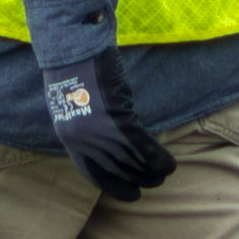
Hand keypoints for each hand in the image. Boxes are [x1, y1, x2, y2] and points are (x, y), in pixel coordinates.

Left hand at [46, 50, 176, 204]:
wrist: (73, 46)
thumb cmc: (74, 65)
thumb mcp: (74, 101)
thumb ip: (89, 121)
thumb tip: (109, 134)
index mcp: (68, 135)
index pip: (90, 171)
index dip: (111, 184)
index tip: (129, 192)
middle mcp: (81, 139)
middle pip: (114, 168)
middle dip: (136, 179)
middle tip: (153, 182)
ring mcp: (97, 132)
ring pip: (130, 161)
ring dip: (150, 172)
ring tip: (163, 175)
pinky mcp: (116, 120)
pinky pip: (142, 147)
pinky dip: (157, 158)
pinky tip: (170, 165)